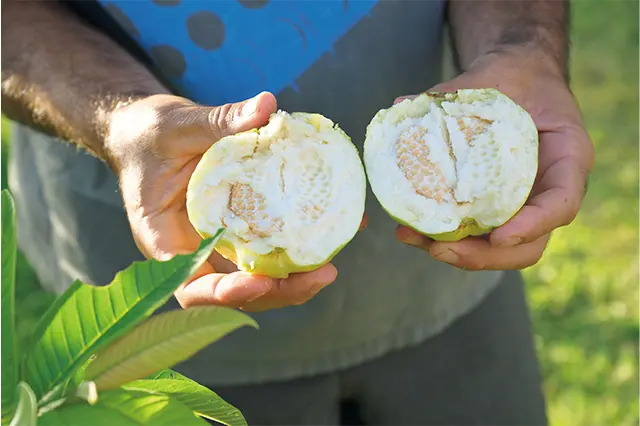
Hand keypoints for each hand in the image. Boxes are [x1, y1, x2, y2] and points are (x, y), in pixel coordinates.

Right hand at [105, 92, 347, 310]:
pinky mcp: (237, 227)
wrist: (145, 134)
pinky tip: (331, 226)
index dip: (225, 293)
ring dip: (294, 276)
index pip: (191, 284)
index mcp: (163, 238)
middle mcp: (192, 249)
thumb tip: (267, 106)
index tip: (260, 282)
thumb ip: (218, 121)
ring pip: (256, 274)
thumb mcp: (176, 125)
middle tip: (323, 275)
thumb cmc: (147, 135)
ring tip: (331, 262)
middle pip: (234, 289)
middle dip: (279, 291)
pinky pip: (266, 243)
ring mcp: (217, 242)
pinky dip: (297, 242)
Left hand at [395, 49, 594, 269]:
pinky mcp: (496, 208)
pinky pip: (479, 234)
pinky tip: (412, 229)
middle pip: (530, 245)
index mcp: (566, 156)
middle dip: (485, 256)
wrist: (515, 81)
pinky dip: (448, 237)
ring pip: (502, 249)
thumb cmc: (513, 79)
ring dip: (460, 254)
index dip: (534, 225)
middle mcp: (549, 190)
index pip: (562, 203)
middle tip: (440, 250)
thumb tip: (400, 107)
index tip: (498, 237)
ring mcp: (524, 204)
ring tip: (415, 239)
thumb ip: (454, 94)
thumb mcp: (492, 79)